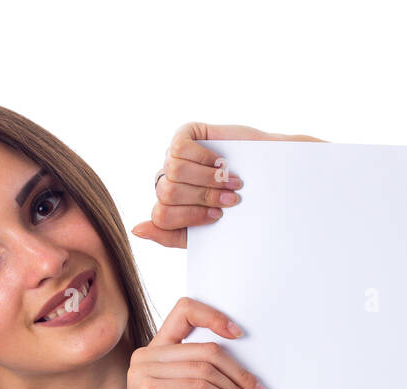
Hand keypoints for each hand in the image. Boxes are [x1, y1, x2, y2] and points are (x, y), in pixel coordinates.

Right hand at [123, 297, 268, 388]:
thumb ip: (204, 372)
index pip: (184, 311)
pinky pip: (201, 387)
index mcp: (154, 351)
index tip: (239, 333)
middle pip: (206, 349)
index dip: (213, 316)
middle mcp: (145, 356)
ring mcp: (145, 371)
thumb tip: (246, 364)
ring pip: (207, 368)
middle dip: (239, 372)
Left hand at [130, 122, 326, 248]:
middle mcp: (168, 180)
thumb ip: (171, 235)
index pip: (161, 215)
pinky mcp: (184, 135)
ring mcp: (174, 157)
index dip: (190, 217)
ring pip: (173, 171)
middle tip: (230, 199)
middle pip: (167, 193)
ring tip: (231, 181)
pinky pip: (179, 148)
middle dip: (202, 199)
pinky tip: (222, 162)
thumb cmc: (241, 206)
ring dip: (207, 179)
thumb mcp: (206, 231)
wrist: (269, 177)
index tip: (218, 218)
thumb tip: (137, 229)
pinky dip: (204, 158)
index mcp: (170, 205)